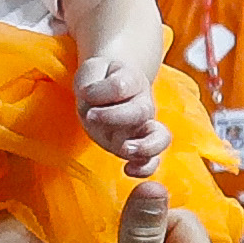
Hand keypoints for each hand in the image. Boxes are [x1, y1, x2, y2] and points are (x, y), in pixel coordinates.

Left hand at [75, 59, 171, 177]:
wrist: (109, 84)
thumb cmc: (100, 79)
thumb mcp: (91, 72)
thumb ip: (93, 84)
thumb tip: (91, 100)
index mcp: (132, 81)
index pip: (122, 85)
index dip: (103, 90)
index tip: (85, 93)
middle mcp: (142, 104)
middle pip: (141, 112)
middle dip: (115, 116)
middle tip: (91, 116)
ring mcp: (141, 128)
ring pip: (159, 138)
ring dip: (145, 146)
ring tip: (126, 149)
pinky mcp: (136, 148)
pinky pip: (151, 160)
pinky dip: (145, 168)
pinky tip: (128, 170)